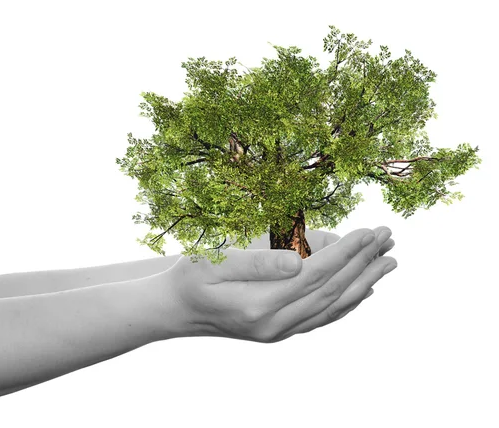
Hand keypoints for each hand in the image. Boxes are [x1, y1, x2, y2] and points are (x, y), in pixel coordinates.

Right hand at [164, 227, 396, 342]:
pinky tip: (363, 292)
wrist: (176, 310)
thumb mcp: (213, 261)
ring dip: (364, 283)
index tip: (369, 231)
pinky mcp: (280, 332)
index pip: (317, 276)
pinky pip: (322, 318)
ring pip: (332, 307)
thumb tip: (299, 260)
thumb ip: (256, 262)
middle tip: (389, 238)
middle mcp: (275, 326)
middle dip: (364, 263)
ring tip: (388, 262)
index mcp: (259, 305)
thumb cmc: (190, 277)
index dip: (346, 253)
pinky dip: (347, 303)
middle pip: (332, 292)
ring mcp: (279, 333)